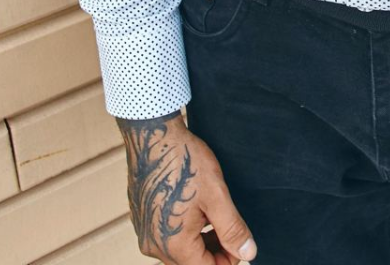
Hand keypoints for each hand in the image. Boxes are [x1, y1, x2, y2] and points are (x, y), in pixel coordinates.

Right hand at [117, 110, 257, 263]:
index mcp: (174, 245)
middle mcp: (154, 245)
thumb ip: (232, 229)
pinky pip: (165, 235)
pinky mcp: (141, 219)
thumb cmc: (185, 162)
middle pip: (190, 261)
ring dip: (200, 240)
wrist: (153, 136)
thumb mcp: (217, 195)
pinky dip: (183, 230)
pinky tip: (195, 208)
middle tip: (231, 229)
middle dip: (214, 251)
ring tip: (214, 216)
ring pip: (178, 249)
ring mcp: (144, 232)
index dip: (227, 261)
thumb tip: (248, 253)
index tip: (240, 243)